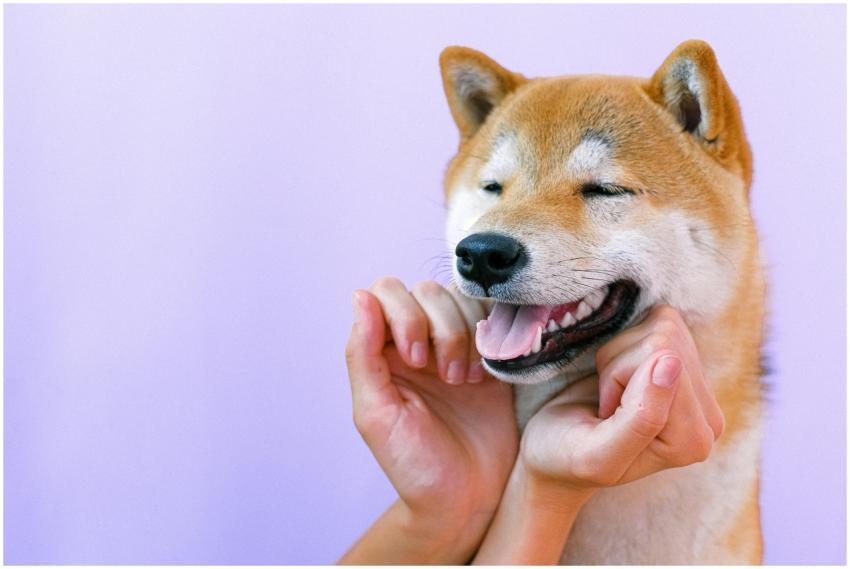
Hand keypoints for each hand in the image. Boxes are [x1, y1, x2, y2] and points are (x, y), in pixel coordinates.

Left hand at [343, 278, 517, 562]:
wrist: (470, 499)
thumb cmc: (416, 466)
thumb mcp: (377, 415)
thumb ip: (362, 355)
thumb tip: (360, 296)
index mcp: (382, 352)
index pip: (386, 293)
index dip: (404, 315)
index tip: (417, 361)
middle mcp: (417, 341)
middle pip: (426, 291)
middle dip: (440, 328)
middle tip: (447, 378)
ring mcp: (456, 345)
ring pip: (461, 300)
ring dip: (466, 336)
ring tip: (467, 382)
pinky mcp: (490, 355)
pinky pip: (493, 318)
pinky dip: (492, 338)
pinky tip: (488, 376)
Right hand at [521, 304, 724, 493]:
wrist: (554, 450)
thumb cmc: (567, 456)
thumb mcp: (597, 454)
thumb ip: (640, 418)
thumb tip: (672, 362)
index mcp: (693, 441)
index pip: (666, 360)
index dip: (619, 377)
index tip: (605, 415)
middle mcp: (706, 416)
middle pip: (668, 342)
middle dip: (621, 366)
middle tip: (607, 404)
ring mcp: (698, 389)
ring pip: (664, 328)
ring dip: (620, 356)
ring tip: (610, 395)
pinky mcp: (684, 364)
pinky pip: (660, 320)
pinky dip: (625, 343)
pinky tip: (619, 377)